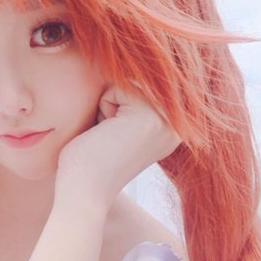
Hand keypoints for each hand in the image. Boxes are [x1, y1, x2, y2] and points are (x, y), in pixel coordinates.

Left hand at [55, 86, 180, 208]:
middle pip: (134, 82)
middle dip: (111, 103)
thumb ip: (130, 103)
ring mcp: (167, 120)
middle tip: (107, 137)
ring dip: (106, 106)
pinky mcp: (150, 116)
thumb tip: (130, 68)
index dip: (115, 106)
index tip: (112, 138)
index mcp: (171, 129)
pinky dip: (102, 107)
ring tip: (106, 136)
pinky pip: (116, 87)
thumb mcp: (119, 127)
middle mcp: (176, 126)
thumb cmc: (88, 163)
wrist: (83, 192)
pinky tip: (104, 134)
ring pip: (126, 82)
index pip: (139, 88)